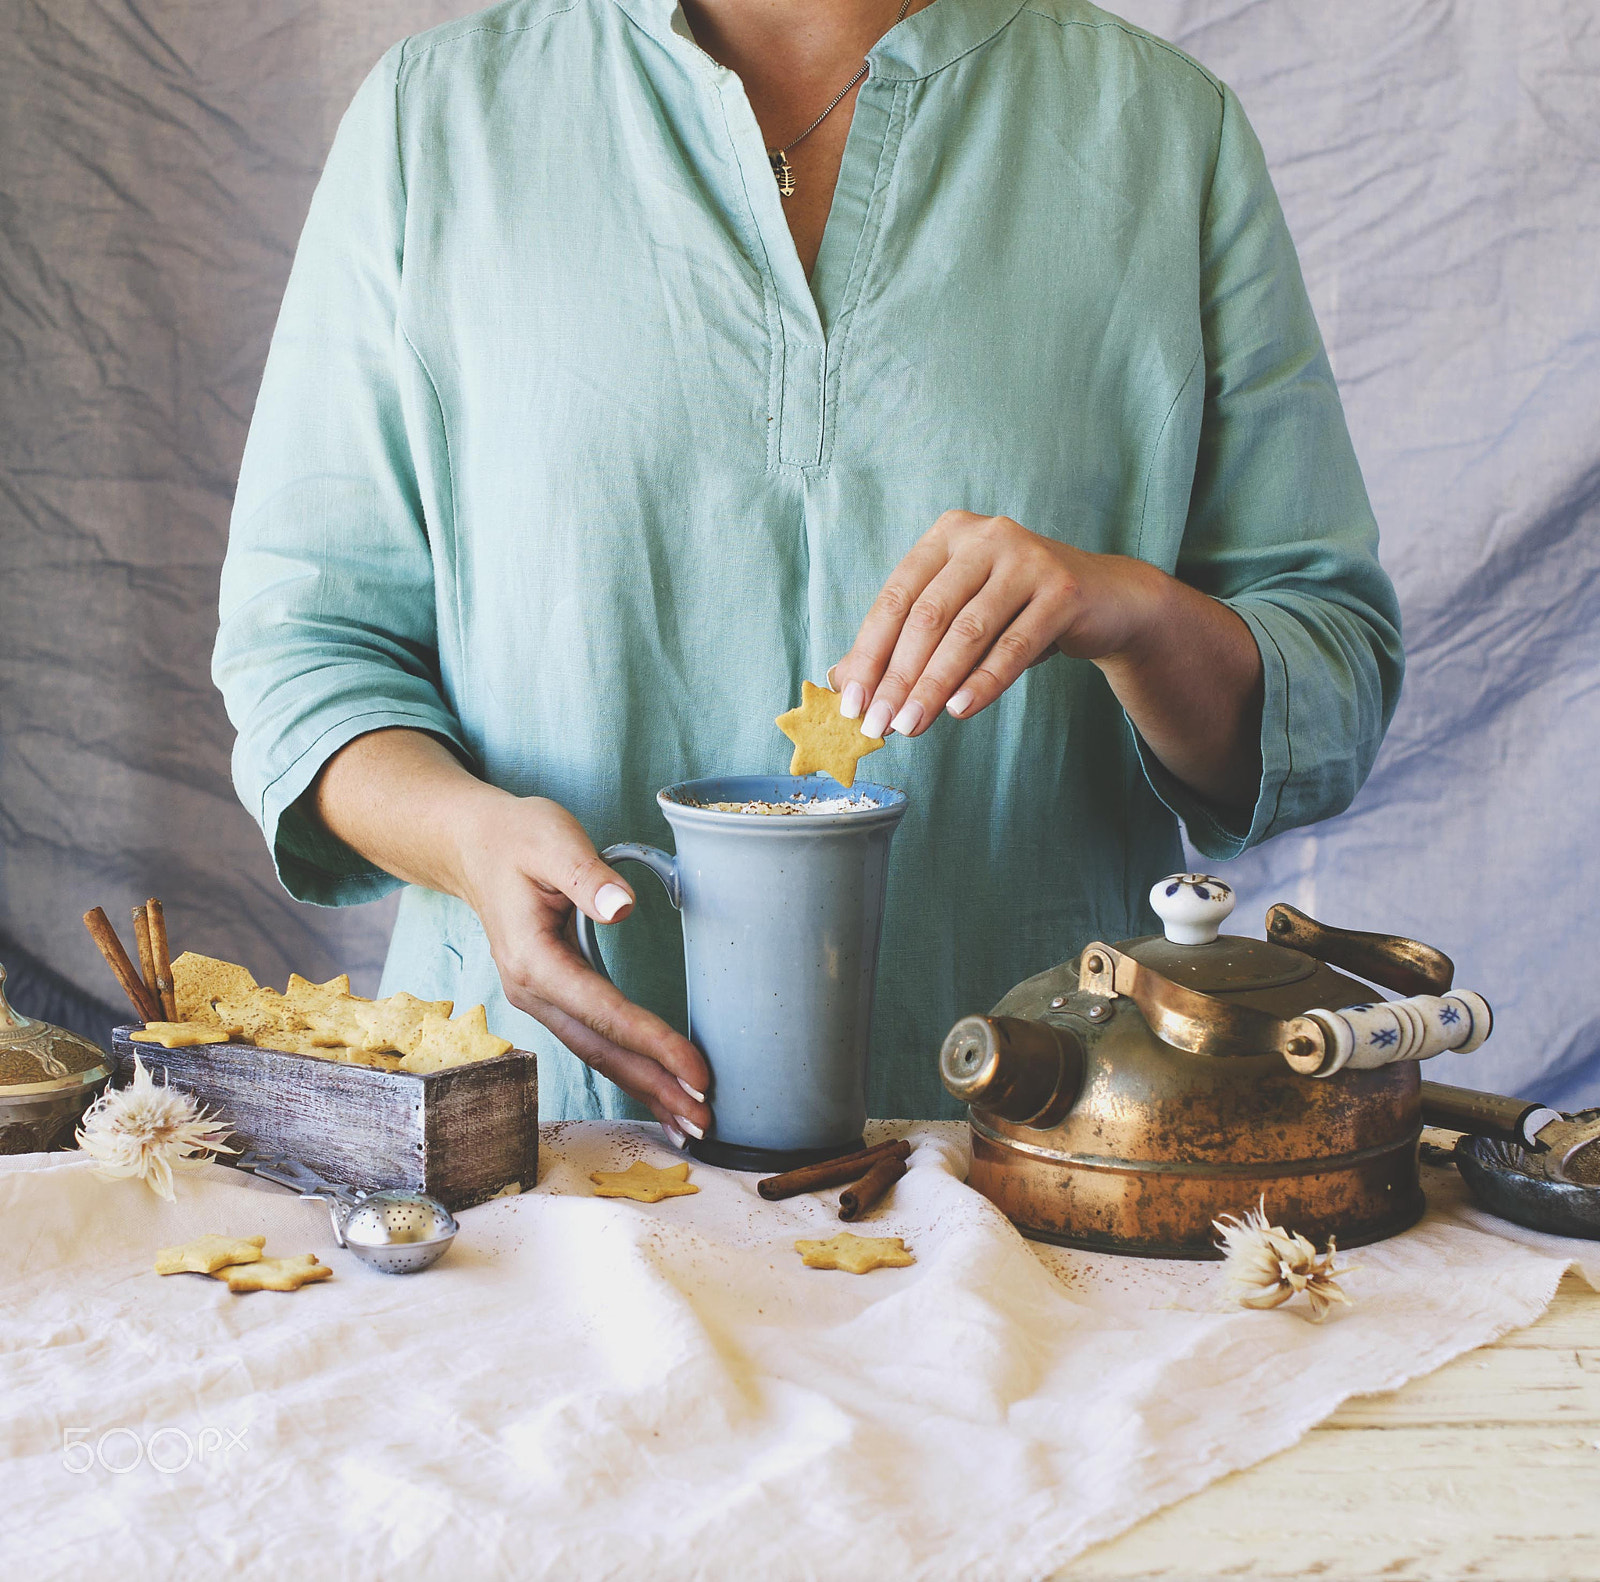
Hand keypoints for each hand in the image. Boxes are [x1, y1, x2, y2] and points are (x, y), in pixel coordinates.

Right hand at [454, 794, 711, 1145]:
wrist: (473, 846)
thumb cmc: (517, 838)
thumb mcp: (553, 840)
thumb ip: (588, 875)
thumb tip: (623, 907)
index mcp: (534, 959)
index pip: (604, 1011)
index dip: (653, 1042)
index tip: (697, 1070)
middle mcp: (532, 992)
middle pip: (601, 1051)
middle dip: (656, 1086)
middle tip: (707, 1118)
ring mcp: (539, 1000)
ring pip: (597, 1055)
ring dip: (645, 1088)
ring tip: (692, 1122)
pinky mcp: (551, 997)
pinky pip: (593, 1043)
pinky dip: (628, 1070)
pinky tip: (658, 1092)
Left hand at [832, 511, 1162, 737]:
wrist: (1106, 602)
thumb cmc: (1017, 611)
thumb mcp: (959, 619)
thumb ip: (902, 642)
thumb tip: (840, 681)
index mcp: (948, 536)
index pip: (896, 598)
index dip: (869, 652)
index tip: (850, 703)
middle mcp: (986, 537)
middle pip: (928, 616)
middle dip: (897, 677)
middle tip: (878, 725)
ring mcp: (1027, 559)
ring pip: (967, 632)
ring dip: (933, 686)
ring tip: (910, 726)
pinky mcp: (1063, 590)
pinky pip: (1014, 646)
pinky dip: (983, 682)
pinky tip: (958, 711)